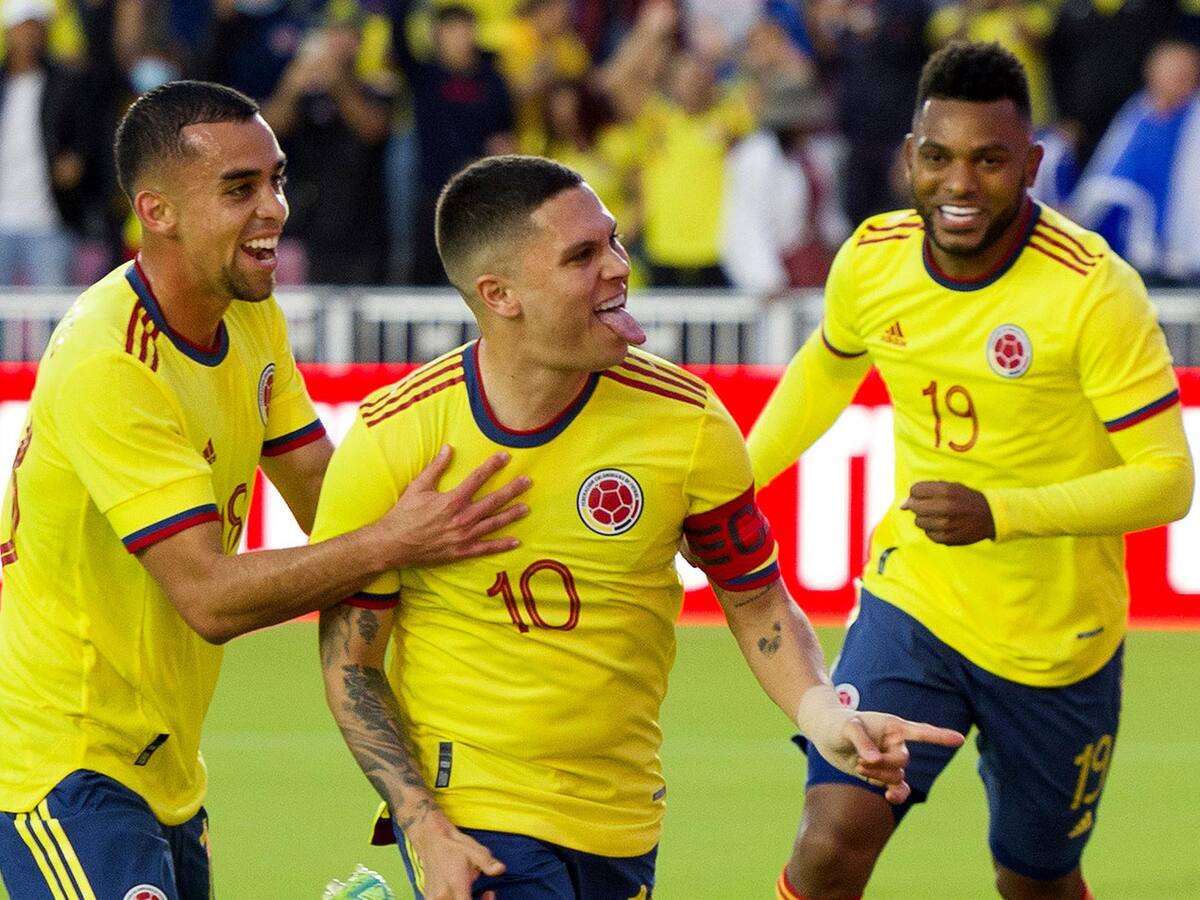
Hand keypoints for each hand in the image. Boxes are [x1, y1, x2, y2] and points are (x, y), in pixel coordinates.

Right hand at [375, 445, 530, 566]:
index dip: (493, 466)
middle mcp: (461, 518)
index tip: (506, 456)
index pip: (478, 478)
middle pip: (493, 501)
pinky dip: (501, 546)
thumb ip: (436, 468)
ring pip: (493, 524)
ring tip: (527, 508)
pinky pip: (485, 548)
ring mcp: (463, 536)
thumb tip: (448, 448)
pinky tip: (515, 541)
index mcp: (452, 500)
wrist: (393, 544)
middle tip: (528, 482)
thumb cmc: (404, 514)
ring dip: (511, 515)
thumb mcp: (418, 487)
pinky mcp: (461, 551)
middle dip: (512, 490)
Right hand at [407, 810, 504, 899]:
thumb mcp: (475, 851)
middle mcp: (443, 895)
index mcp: (455, 885)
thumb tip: (500, 869)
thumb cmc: (454, 846)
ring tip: (474, 893)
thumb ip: (488, 863)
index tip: (490, 894)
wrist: (432, 841)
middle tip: (487, 894)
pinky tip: (463, 894)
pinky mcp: (430, 899)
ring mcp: (434, 899)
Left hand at [797, 686, 964, 803]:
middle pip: (903, 761)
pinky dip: (896, 795)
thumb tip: (873, 760)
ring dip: (879, 777)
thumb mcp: (847, 727)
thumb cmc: (838, 723)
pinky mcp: (881, 774)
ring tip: (859, 766)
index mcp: (893, 726)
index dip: (941, 737)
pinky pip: (897, 788)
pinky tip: (890, 798)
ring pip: (897, 776)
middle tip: (862, 761)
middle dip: (884, 765)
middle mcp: (895, 743)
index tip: (961, 740)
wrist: (825, 732)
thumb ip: (862, 741)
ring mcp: (889, 760)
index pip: (922, 732)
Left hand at [900, 480, 994, 544]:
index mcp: (946, 490)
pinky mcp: (948, 538)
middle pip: (914, 507)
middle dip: (918, 506)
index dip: (917, 492)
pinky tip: (943, 525)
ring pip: (919, 522)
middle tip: (930, 506)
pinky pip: (928, 534)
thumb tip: (901, 505)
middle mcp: (945, 507)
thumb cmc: (965, 499)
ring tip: (939, 516)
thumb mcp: (950, 487)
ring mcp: (946, 524)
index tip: (925, 495)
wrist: (990, 516)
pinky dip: (932, 530)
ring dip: (925, 518)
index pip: (915, 490)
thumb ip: (925, 491)